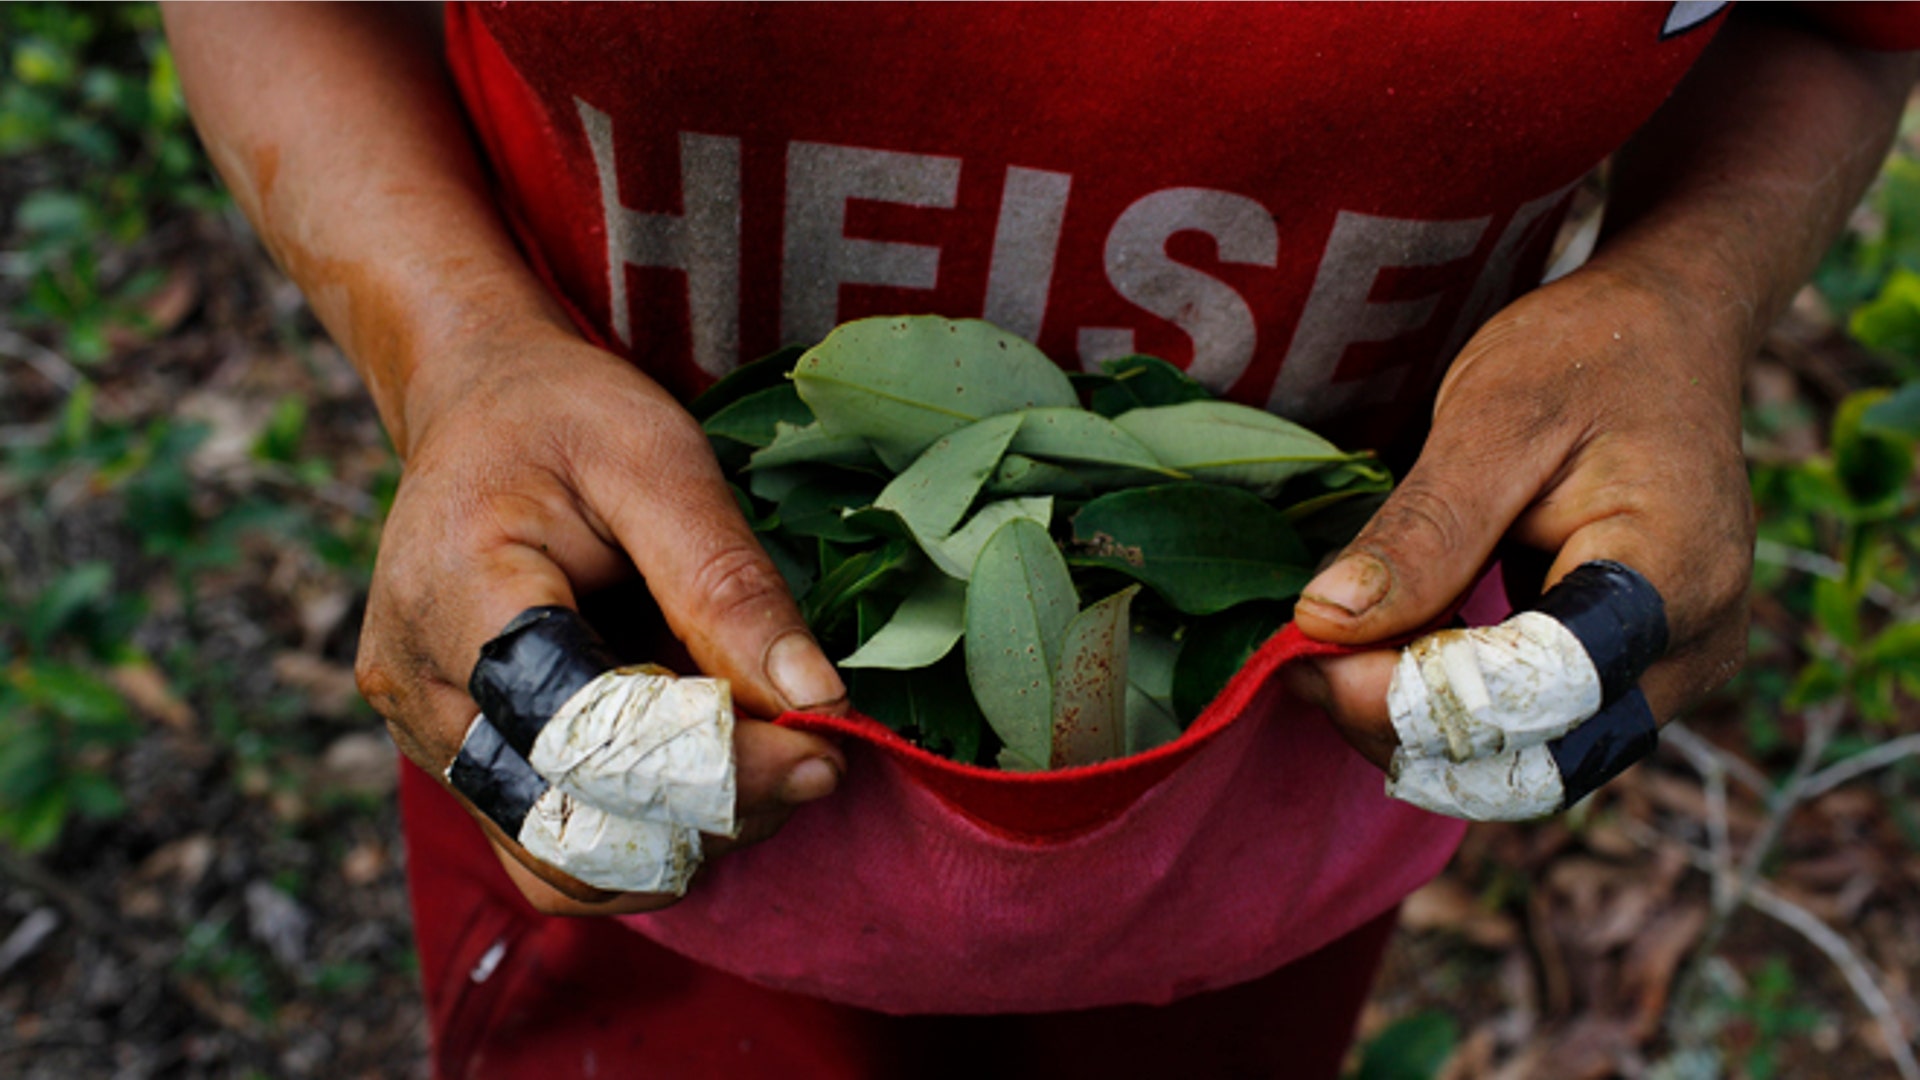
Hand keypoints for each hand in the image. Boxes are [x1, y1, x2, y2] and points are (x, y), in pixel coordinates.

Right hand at [354, 321, 848, 914]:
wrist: (479, 410)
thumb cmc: (566, 418)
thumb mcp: (661, 462)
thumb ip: (729, 583)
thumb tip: (818, 700)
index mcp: (457, 596)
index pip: (588, 735)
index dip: (714, 765)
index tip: (823, 749)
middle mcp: (422, 690)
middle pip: (573, 820)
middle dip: (713, 814)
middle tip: (815, 763)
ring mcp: (427, 739)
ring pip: (565, 858)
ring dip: (686, 837)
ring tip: (767, 763)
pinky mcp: (457, 762)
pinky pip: (554, 842)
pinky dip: (646, 831)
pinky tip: (711, 771)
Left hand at [1285, 265, 1753, 768]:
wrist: (1664, 334)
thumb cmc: (1587, 355)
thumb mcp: (1492, 419)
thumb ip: (1422, 531)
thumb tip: (1325, 621)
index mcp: (1674, 579)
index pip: (1535, 694)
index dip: (1412, 697)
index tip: (1311, 654)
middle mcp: (1690, 653)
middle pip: (1531, 760)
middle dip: (1403, 729)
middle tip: (1306, 660)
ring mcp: (1668, 677)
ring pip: (1525, 765)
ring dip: (1415, 730)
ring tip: (1335, 651)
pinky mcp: (1627, 680)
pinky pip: (1530, 732)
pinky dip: (1446, 711)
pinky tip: (1384, 653)